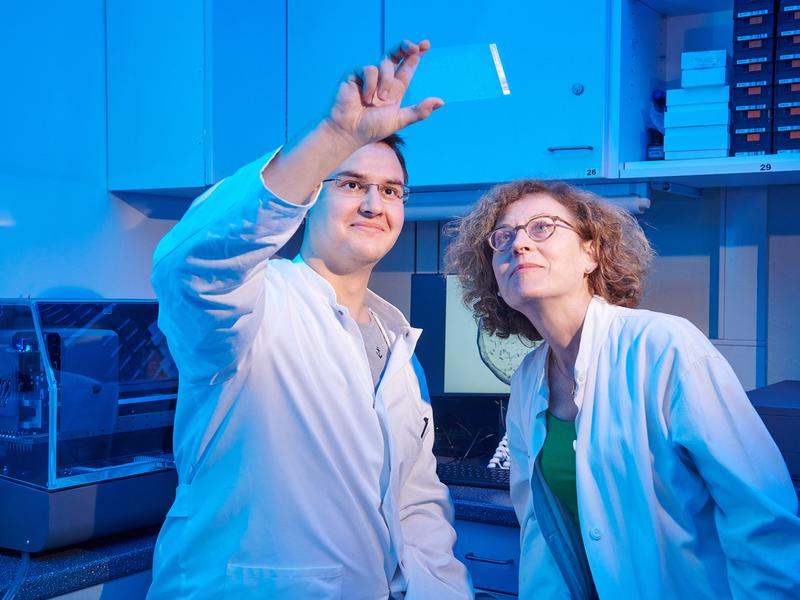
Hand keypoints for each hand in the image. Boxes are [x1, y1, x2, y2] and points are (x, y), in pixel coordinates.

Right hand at [326, 39, 443, 146]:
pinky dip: (371, 84)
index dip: (416, 54)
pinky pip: (369, 70)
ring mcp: (369, 76)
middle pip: (396, 54)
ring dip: (386, 81)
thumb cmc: (372, 128)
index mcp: (395, 88)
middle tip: (415, 47)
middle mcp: (383, 80)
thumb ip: (419, 111)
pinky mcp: (355, 74)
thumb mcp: (399, 120)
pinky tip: (365, 98)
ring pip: (384, 63)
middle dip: (406, 47)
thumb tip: (441, 101)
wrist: (349, 131)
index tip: (426, 44)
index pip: (407, 66)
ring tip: (380, 98)